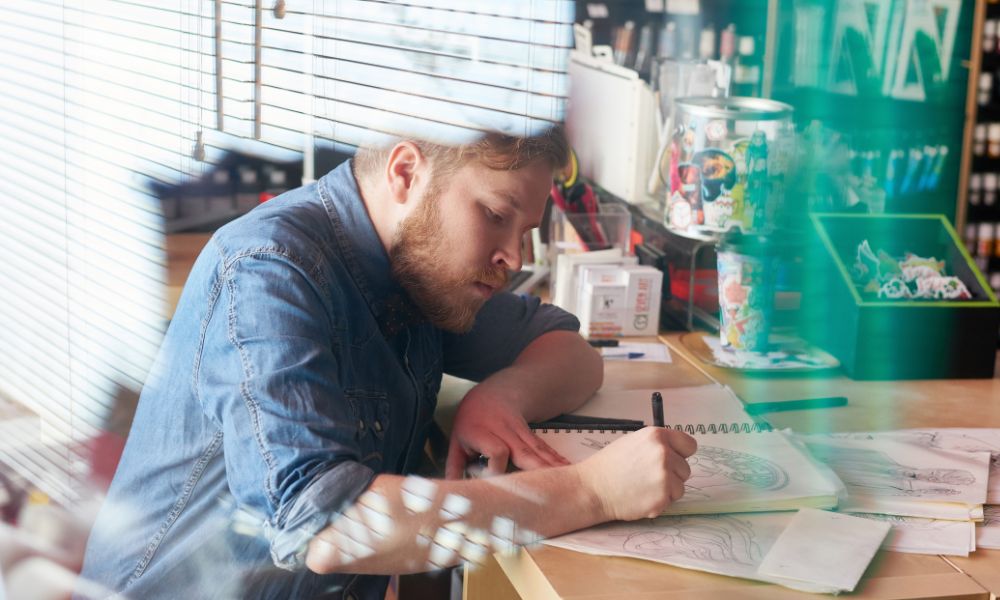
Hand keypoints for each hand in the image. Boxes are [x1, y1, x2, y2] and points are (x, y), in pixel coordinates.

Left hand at [445, 387, 569, 478]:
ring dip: (553, 468)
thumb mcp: (458, 438)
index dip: (498, 468)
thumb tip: (451, 489)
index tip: (497, 485)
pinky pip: (545, 450)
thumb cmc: (473, 418)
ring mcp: (521, 433)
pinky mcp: (532, 437)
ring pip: (538, 452)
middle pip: (523, 452)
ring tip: (567, 483)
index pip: (497, 451)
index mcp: (483, 431)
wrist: (496, 392)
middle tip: (548, 490)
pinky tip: (569, 471)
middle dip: (537, 471)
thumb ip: (455, 464)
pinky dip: (557, 461)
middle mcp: (505, 432)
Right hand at [576, 427, 696, 520]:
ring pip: (680, 486)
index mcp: (657, 436)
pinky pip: (671, 501)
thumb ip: (657, 445)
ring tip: (643, 487)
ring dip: (667, 490)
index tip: (673, 460)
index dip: (681, 454)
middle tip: (648, 477)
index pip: (689, 445)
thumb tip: (676, 452)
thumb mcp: (633, 442)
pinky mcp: (662, 497)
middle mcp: (663, 453)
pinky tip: (641, 497)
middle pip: (686, 468)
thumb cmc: (610, 465)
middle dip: (672, 475)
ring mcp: (664, 476)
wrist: (593, 488)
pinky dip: (659, 502)